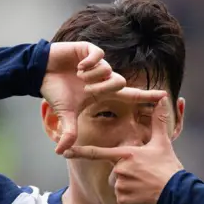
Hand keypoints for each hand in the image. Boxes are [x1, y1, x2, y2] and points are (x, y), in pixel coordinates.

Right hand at [41, 41, 166, 153]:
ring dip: (92, 76)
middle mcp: (104, 77)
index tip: (164, 96)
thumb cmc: (55, 91)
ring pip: (109, 70)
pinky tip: (78, 66)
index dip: (146, 96)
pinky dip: (89, 63)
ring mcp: (97, 63)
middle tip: (86, 88)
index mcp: (102, 91)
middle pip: (120, 82)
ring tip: (78, 76)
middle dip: (103, 87)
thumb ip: (69, 132)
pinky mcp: (89, 50)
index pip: (130, 94)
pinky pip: (98, 56)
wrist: (40, 72)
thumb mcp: (64, 114)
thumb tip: (60, 153)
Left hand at [62, 99, 183, 203]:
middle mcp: (120, 170)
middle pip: (114, 173)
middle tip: (145, 177)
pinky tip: (144, 198)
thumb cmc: (168, 168)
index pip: (98, 152)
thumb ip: (158, 121)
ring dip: (130, 188)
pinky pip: (122, 201)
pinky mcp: (123, 201)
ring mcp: (120, 186)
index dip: (80, 152)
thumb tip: (161, 99)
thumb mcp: (163, 143)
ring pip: (118, 187)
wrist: (177, 194)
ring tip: (146, 187)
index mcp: (126, 155)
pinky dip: (132, 201)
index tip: (65, 152)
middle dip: (126, 176)